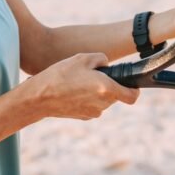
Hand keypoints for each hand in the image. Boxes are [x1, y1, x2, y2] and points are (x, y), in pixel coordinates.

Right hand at [24, 52, 139, 120]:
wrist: (39, 97)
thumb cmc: (61, 75)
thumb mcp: (82, 58)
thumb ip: (101, 59)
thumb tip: (106, 65)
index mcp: (107, 89)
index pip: (132, 96)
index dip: (134, 90)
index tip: (130, 84)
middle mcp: (103, 104)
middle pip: (115, 95)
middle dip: (108, 85)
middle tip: (92, 74)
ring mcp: (93, 112)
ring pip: (102, 100)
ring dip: (96, 91)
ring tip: (78, 81)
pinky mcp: (83, 116)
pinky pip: (91, 105)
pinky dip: (86, 98)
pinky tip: (72, 90)